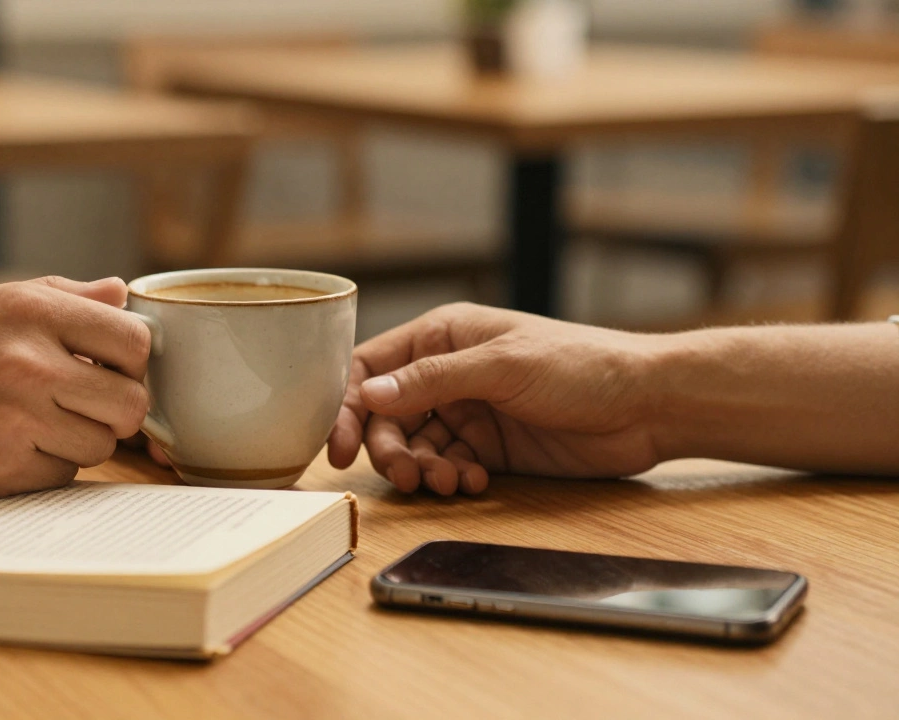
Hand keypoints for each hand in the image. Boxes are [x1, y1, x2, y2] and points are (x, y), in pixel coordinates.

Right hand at [0, 276, 151, 498]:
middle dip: (116, 408)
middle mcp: (29, 362)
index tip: (112, 369)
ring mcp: (17, 419)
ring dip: (81, 441)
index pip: (135, 340)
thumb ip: (57, 295)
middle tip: (84, 406)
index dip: (132, 361)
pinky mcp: (2, 470)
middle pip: (131, 402)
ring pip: (103, 444)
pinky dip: (46, 467)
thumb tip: (120, 291)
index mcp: (30, 310)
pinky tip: (10, 448)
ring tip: (38, 425)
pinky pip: (63, 475)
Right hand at [327, 303, 660, 495]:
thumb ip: (433, 380)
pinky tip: (476, 482)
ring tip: (451, 481)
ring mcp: (468, 411)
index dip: (348, 406)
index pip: (372, 368)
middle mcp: (447, 372)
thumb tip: (371, 394)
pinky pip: (447, 465)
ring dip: (422, 469)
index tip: (338, 447)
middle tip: (408, 476)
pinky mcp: (488, 447)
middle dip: (390, 449)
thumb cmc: (581, 365)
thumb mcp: (502, 366)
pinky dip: (452, 478)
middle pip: (387, 416)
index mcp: (442, 335)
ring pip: (415, 447)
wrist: (647, 405)